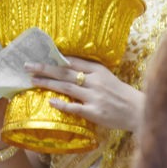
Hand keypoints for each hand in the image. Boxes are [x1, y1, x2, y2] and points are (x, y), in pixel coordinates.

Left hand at [25, 57, 143, 131]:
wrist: (138, 110)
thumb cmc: (120, 93)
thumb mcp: (106, 76)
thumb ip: (89, 71)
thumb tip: (66, 64)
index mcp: (98, 70)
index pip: (72, 61)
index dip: (54, 58)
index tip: (39, 55)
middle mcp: (95, 81)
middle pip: (65, 72)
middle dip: (45, 68)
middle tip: (28, 66)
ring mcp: (94, 97)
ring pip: (66, 87)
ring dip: (48, 83)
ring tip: (33, 80)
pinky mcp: (95, 112)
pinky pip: (74, 107)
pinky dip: (61, 104)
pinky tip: (50, 101)